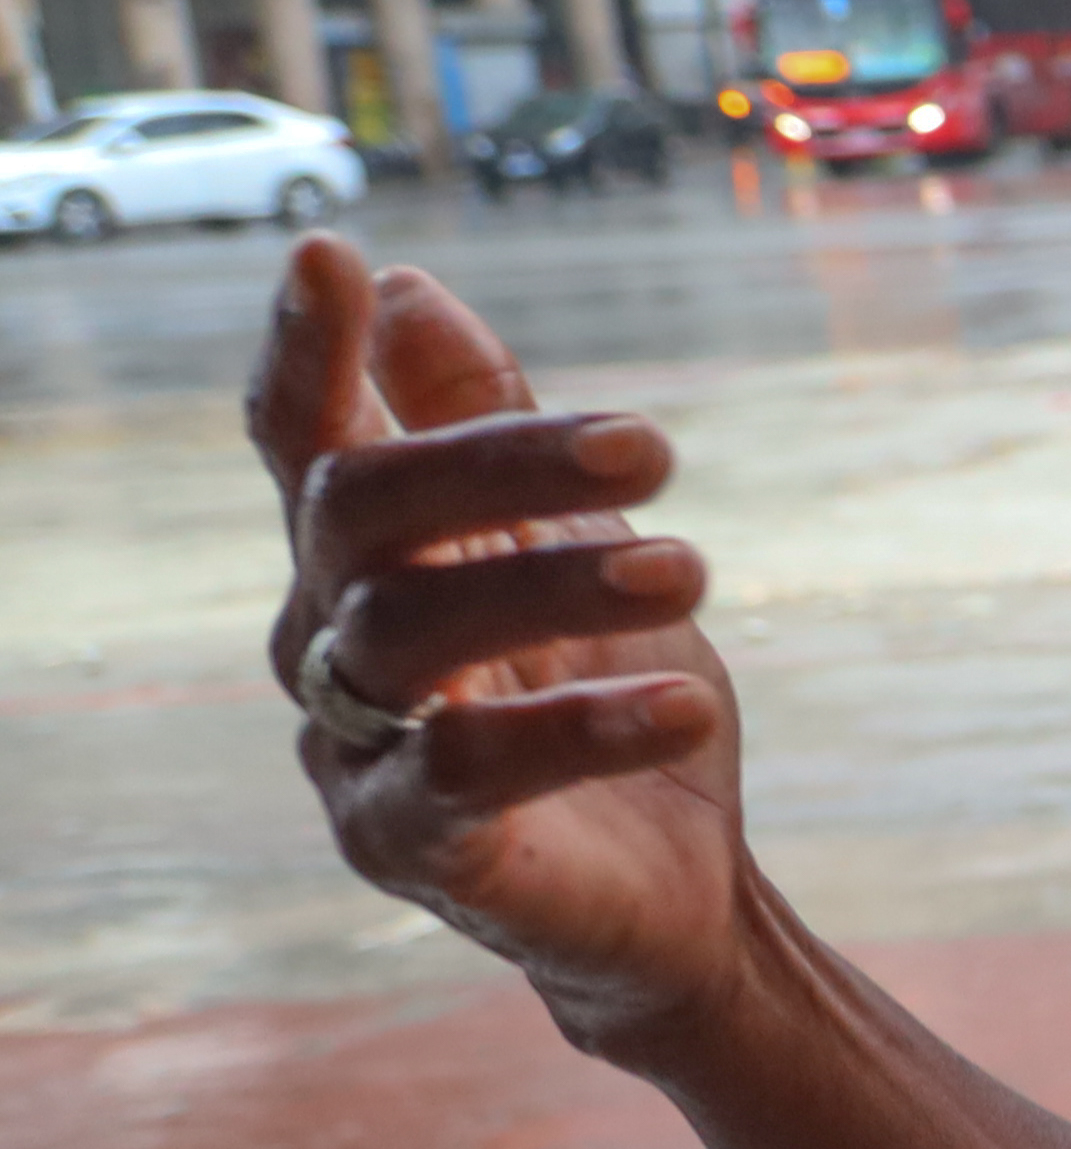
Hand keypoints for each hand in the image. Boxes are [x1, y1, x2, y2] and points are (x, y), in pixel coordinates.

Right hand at [249, 235, 747, 1050]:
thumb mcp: (565, 543)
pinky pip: (471, 773)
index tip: (331, 257)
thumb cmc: (597, 695)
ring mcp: (355, 748)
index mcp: (363, 559)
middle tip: (653, 445)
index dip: (303, 350)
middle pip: (363, 511)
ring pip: (410, 632)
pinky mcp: (412, 847)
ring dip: (554, 584)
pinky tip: (685, 703)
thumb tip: (408, 287)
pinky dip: (580, 728)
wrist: (667, 891)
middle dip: (499, 460)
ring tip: (688, 567)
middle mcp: (328, 641)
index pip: (307, 438)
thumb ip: (485, 426)